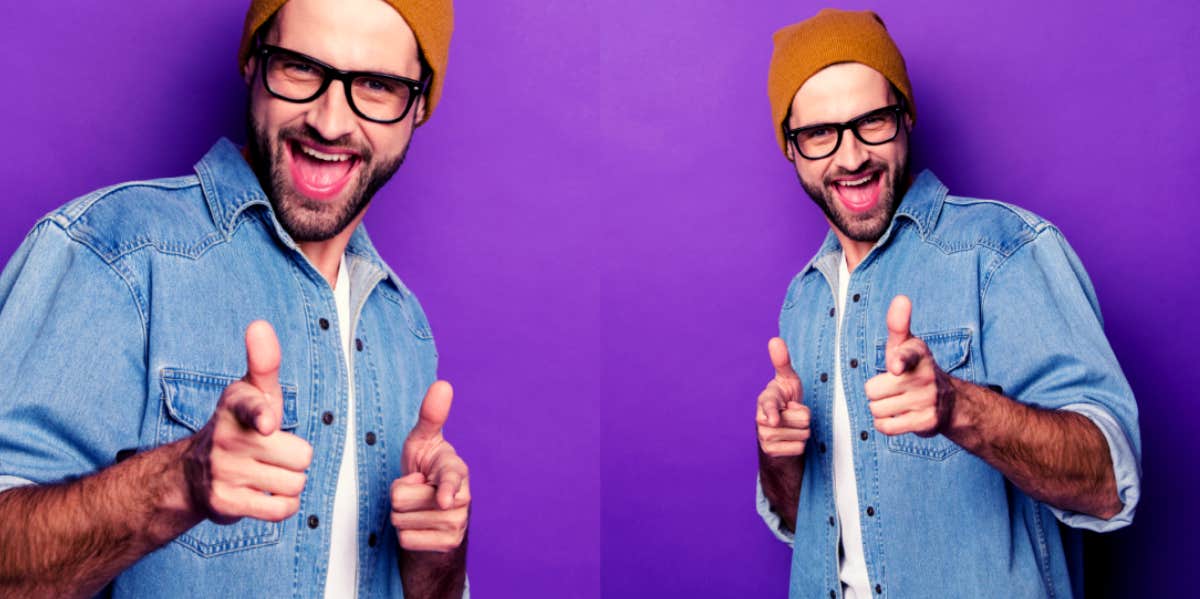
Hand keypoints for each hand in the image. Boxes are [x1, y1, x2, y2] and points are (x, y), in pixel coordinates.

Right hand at [183, 320, 312, 523]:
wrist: (194, 473)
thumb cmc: (240, 424)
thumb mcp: (253, 391)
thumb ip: (264, 361)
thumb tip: (259, 324)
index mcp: (235, 405)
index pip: (252, 407)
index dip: (262, 415)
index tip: (267, 423)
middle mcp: (226, 438)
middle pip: (302, 455)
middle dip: (296, 457)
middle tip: (272, 452)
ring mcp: (224, 472)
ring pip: (295, 484)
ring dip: (289, 482)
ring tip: (265, 472)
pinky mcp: (225, 504)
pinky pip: (282, 510)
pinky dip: (282, 505)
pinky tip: (264, 493)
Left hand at [391, 380, 469, 551]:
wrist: (434, 512)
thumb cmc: (426, 471)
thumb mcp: (422, 442)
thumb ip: (430, 416)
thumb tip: (443, 385)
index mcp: (456, 468)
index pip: (451, 478)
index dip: (446, 488)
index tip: (444, 498)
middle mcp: (462, 497)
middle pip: (401, 498)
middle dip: (399, 494)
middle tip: (416, 490)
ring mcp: (457, 523)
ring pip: (401, 520)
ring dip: (401, 515)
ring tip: (417, 507)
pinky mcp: (448, 544)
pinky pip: (406, 539)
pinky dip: (405, 534)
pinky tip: (420, 525)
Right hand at [756, 337, 810, 456]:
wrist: (780, 432)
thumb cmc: (786, 402)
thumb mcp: (788, 381)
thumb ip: (782, 362)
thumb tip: (775, 340)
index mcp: (765, 398)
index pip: (768, 405)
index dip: (771, 412)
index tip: (774, 419)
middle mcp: (760, 418)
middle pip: (802, 419)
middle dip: (804, 417)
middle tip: (793, 415)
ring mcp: (764, 436)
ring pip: (802, 434)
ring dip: (803, 431)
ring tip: (793, 427)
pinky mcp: (770, 452)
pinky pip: (798, 448)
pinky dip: (800, 445)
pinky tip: (791, 440)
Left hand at [864, 295, 955, 436]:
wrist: (949, 402)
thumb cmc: (916, 368)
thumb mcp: (907, 344)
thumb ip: (898, 324)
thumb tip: (901, 298)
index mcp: (918, 354)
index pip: (907, 355)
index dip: (899, 360)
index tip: (895, 367)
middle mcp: (925, 377)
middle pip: (872, 390)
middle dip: (876, 391)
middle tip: (893, 388)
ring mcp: (927, 401)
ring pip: (877, 409)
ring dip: (881, 408)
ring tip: (897, 401)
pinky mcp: (926, 423)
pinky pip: (886, 427)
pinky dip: (885, 424)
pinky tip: (898, 415)